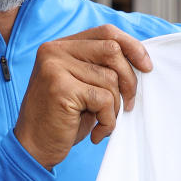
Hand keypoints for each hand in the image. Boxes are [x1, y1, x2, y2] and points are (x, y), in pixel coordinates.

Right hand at [14, 25, 152, 169]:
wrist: (33, 148)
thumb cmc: (63, 119)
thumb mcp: (83, 86)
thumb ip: (102, 67)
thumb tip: (141, 61)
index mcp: (60, 46)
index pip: (106, 32)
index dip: (132, 46)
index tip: (146, 66)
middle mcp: (54, 51)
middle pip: (112, 51)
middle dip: (129, 80)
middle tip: (128, 105)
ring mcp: (55, 67)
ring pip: (110, 78)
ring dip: (115, 107)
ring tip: (103, 122)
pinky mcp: (61, 88)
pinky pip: (103, 99)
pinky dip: (108, 121)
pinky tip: (96, 133)